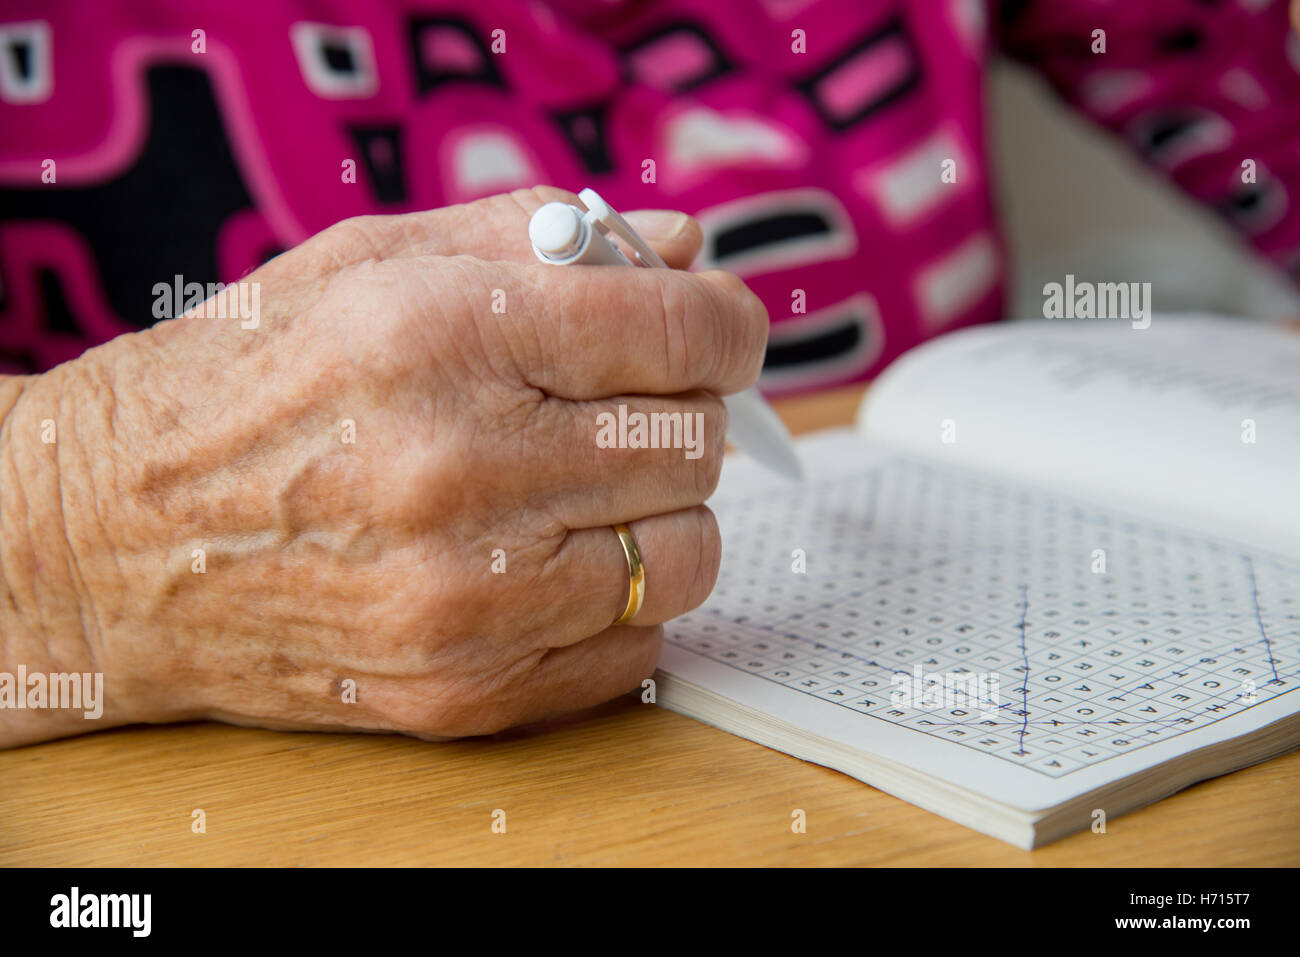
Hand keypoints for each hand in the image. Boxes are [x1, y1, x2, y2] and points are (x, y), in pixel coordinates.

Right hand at [0, 187, 767, 744]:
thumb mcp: (367, 263)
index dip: (726, 321)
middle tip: (619, 405)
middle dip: (677, 411)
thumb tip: (684, 250)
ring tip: (581, 489)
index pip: (678, 330)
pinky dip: (615, 600)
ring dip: (657, 513)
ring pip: (685, 555)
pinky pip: (634, 646)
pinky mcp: (465, 693)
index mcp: (440, 336)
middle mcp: (458, 472)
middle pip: (693, 444)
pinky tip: (544, 564)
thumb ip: (539, 239)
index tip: (719, 328)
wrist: (110, 544)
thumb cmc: (242, 387)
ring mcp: (465, 600)